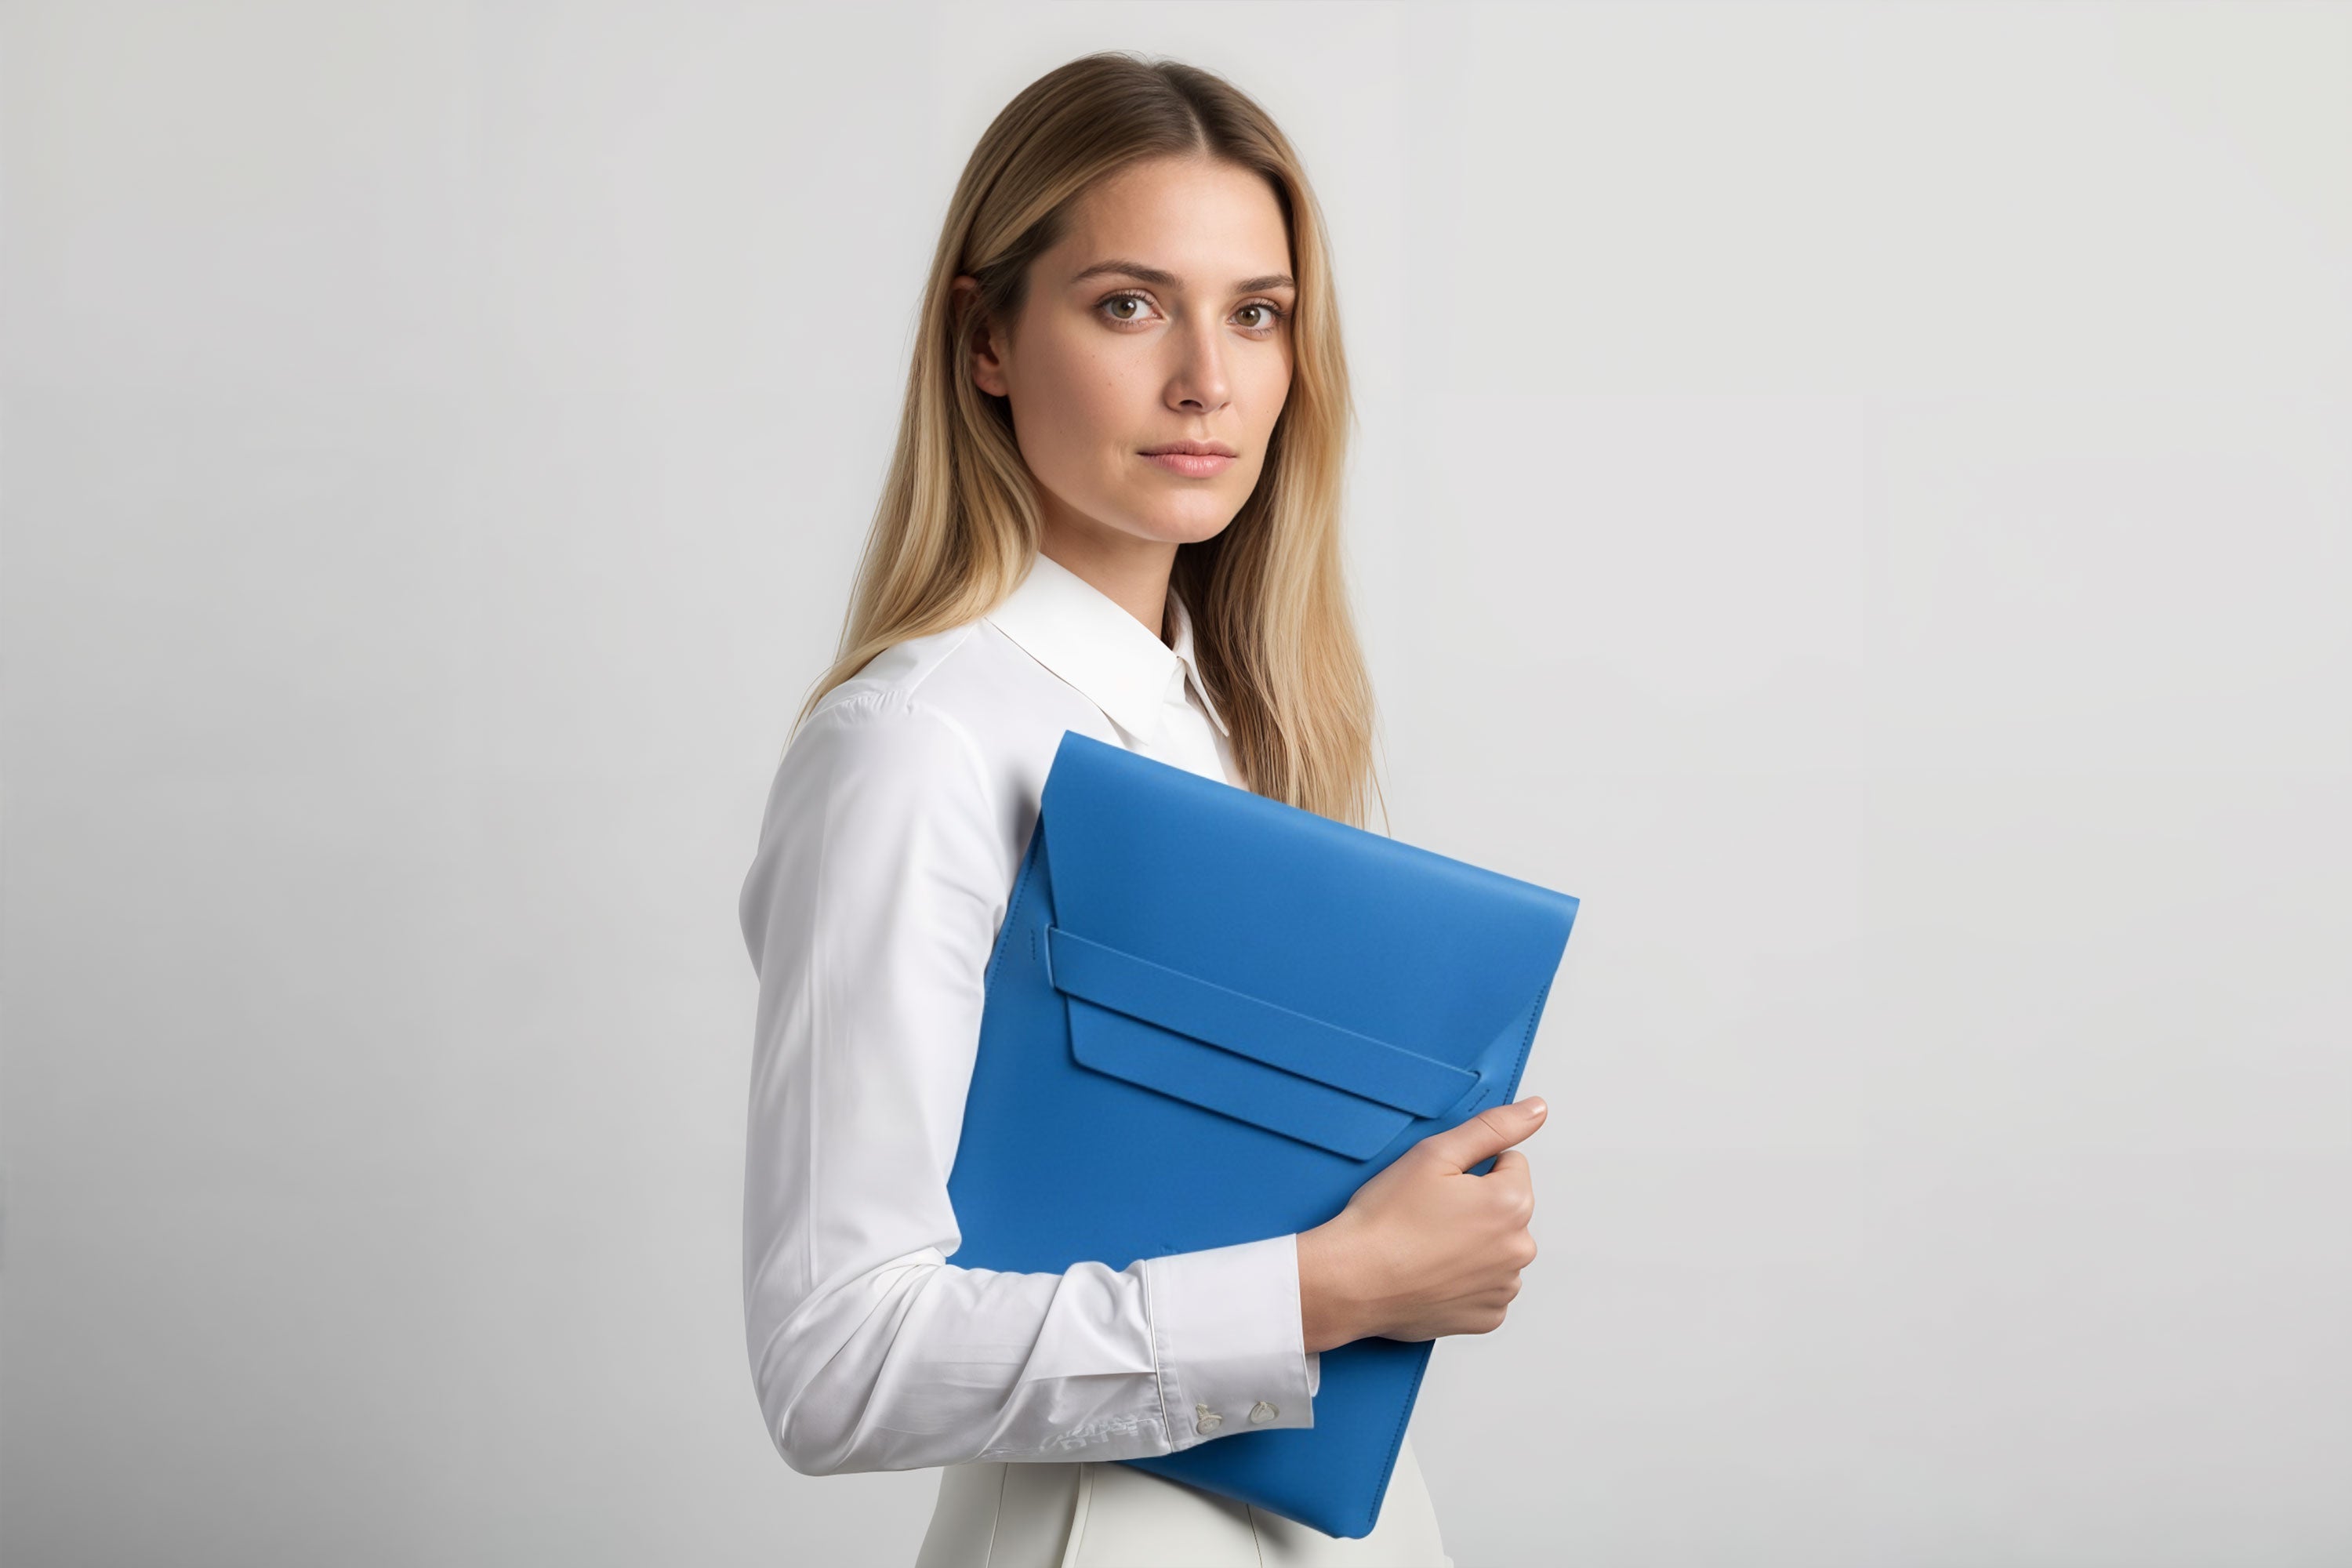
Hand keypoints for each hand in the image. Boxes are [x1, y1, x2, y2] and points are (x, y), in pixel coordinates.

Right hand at [1296, 1097, 1545, 1351]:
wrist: (1351, 1281)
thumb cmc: (1386, 1219)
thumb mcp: (1435, 1154)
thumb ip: (1493, 1127)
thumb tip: (1536, 1109)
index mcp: (1512, 1203)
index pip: (1510, 1165)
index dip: (1471, 1169)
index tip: (1439, 1186)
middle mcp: (1519, 1249)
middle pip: (1507, 1208)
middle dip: (1476, 1206)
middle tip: (1428, 1215)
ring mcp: (1504, 1287)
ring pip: (1497, 1247)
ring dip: (1473, 1244)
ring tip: (1426, 1246)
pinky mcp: (1487, 1317)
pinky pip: (1487, 1286)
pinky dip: (1465, 1279)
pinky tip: (1432, 1273)